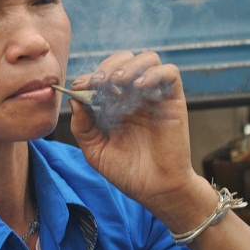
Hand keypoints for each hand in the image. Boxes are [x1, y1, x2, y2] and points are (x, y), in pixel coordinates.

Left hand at [69, 51, 202, 217]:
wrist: (156, 190)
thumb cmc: (127, 172)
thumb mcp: (95, 150)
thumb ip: (82, 126)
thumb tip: (74, 99)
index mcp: (114, 104)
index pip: (102, 76)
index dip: (90, 77)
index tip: (81, 86)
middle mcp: (134, 96)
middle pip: (124, 60)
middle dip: (108, 66)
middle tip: (100, 81)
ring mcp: (154, 96)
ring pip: (148, 59)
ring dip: (131, 65)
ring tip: (119, 82)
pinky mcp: (174, 100)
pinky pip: (170, 73)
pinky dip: (154, 73)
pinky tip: (139, 87)